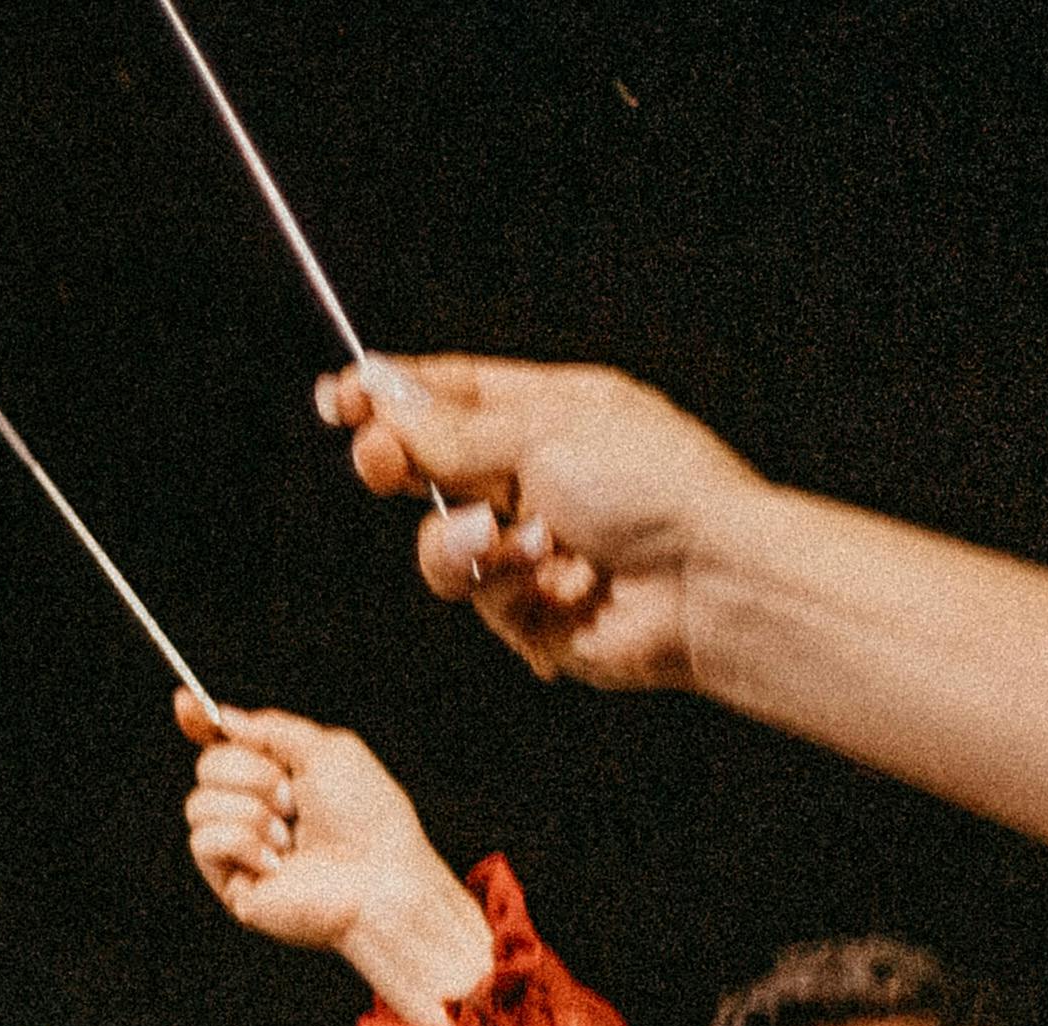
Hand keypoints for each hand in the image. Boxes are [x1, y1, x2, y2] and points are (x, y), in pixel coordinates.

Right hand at [176, 698, 495, 1022]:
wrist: (377, 878)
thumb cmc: (367, 819)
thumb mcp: (327, 748)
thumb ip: (271, 727)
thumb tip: (225, 719)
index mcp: (280, 775)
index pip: (225, 745)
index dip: (201, 724)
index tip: (184, 704)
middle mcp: (257, 809)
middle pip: (207, 765)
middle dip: (249, 772)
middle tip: (291, 797)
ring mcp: (240, 848)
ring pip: (198, 803)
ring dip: (251, 811)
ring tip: (289, 836)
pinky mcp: (231, 882)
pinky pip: (203, 840)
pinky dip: (242, 843)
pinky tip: (275, 863)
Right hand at [322, 357, 761, 696]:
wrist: (707, 583)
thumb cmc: (655, 489)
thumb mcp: (541, 432)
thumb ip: (450, 429)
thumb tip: (381, 394)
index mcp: (555, 412)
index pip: (454, 395)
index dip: (394, 396)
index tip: (340, 398)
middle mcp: (542, 476)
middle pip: (434, 466)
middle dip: (399, 464)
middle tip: (377, 459)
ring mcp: (537, 546)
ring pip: (443, 544)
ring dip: (462, 544)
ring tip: (508, 540)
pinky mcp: (536, 610)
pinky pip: (481, 597)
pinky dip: (508, 589)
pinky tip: (556, 583)